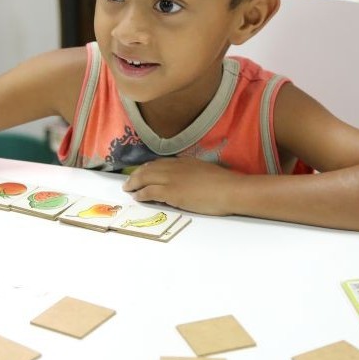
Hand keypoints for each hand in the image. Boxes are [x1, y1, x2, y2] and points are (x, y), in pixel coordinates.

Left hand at [123, 157, 241, 215]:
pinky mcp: (170, 192)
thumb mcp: (206, 171)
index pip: (160, 163)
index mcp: (184, 162)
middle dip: (136, 175)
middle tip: (129, 181)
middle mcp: (175, 167)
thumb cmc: (225, 184)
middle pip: (148, 169)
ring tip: (128, 188)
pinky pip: (149, 192)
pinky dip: (141, 194)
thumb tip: (189, 179)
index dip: (149, 168)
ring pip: (145, 178)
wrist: (230, 190)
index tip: (143, 171)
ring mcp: (171, 179)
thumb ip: (194, 173)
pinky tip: (137, 197)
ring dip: (134, 183)